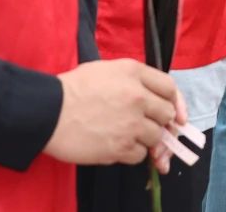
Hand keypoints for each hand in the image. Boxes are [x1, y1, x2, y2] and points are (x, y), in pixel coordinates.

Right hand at [44, 59, 183, 165]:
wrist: (48, 111)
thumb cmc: (72, 89)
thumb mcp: (106, 70)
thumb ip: (133, 80)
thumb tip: (153, 98)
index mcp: (134, 72)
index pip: (170, 87)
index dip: (176, 102)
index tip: (177, 115)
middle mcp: (138, 96)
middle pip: (167, 115)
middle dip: (160, 122)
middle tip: (145, 127)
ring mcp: (131, 123)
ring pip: (156, 137)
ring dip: (145, 139)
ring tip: (124, 135)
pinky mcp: (121, 146)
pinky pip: (140, 155)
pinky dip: (131, 153)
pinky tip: (116, 146)